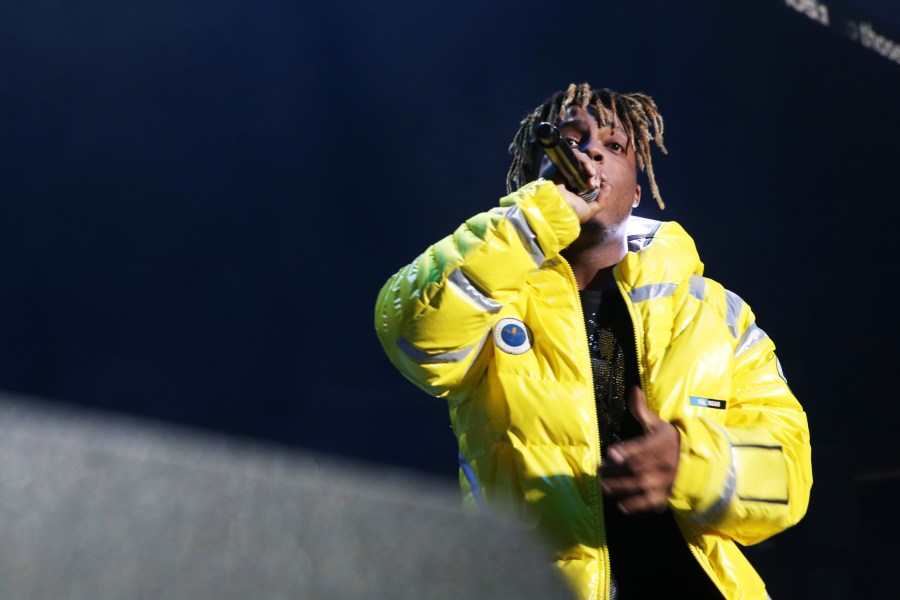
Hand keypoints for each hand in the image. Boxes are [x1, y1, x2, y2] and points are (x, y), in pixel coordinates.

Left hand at [599, 386, 679, 513]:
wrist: (697, 462)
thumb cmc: (671, 440)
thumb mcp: (658, 424)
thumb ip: (642, 410)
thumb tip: (632, 389)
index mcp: (660, 444)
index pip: (642, 447)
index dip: (627, 450)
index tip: (611, 453)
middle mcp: (663, 463)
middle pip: (636, 468)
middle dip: (616, 470)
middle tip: (599, 470)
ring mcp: (664, 481)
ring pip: (640, 485)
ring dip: (620, 487)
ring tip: (603, 486)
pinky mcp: (665, 495)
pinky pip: (650, 502)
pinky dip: (635, 505)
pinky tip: (620, 505)